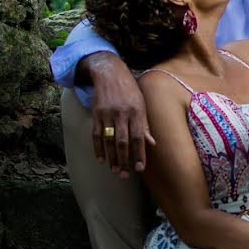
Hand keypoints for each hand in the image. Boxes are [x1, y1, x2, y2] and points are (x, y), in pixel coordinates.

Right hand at [83, 53, 155, 176]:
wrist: (109, 73)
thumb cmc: (129, 90)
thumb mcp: (141, 103)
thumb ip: (145, 124)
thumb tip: (152, 143)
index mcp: (136, 111)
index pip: (139, 137)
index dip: (139, 154)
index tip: (140, 168)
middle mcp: (122, 113)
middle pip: (123, 142)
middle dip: (125, 160)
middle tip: (125, 175)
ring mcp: (108, 113)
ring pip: (109, 140)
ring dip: (112, 158)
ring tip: (115, 171)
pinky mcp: (96, 113)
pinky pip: (96, 134)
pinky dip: (98, 148)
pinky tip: (100, 159)